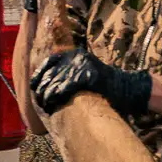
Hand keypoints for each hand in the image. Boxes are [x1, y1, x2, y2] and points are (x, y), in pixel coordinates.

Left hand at [29, 49, 151, 117]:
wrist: (128, 88)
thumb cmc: (104, 86)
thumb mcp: (84, 72)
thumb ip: (68, 74)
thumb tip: (46, 85)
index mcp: (74, 54)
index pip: (48, 62)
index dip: (38, 76)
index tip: (33, 88)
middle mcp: (76, 56)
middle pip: (50, 73)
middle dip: (41, 89)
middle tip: (39, 102)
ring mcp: (82, 65)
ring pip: (55, 82)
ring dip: (46, 96)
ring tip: (44, 107)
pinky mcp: (87, 76)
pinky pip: (65, 88)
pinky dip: (56, 97)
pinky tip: (52, 105)